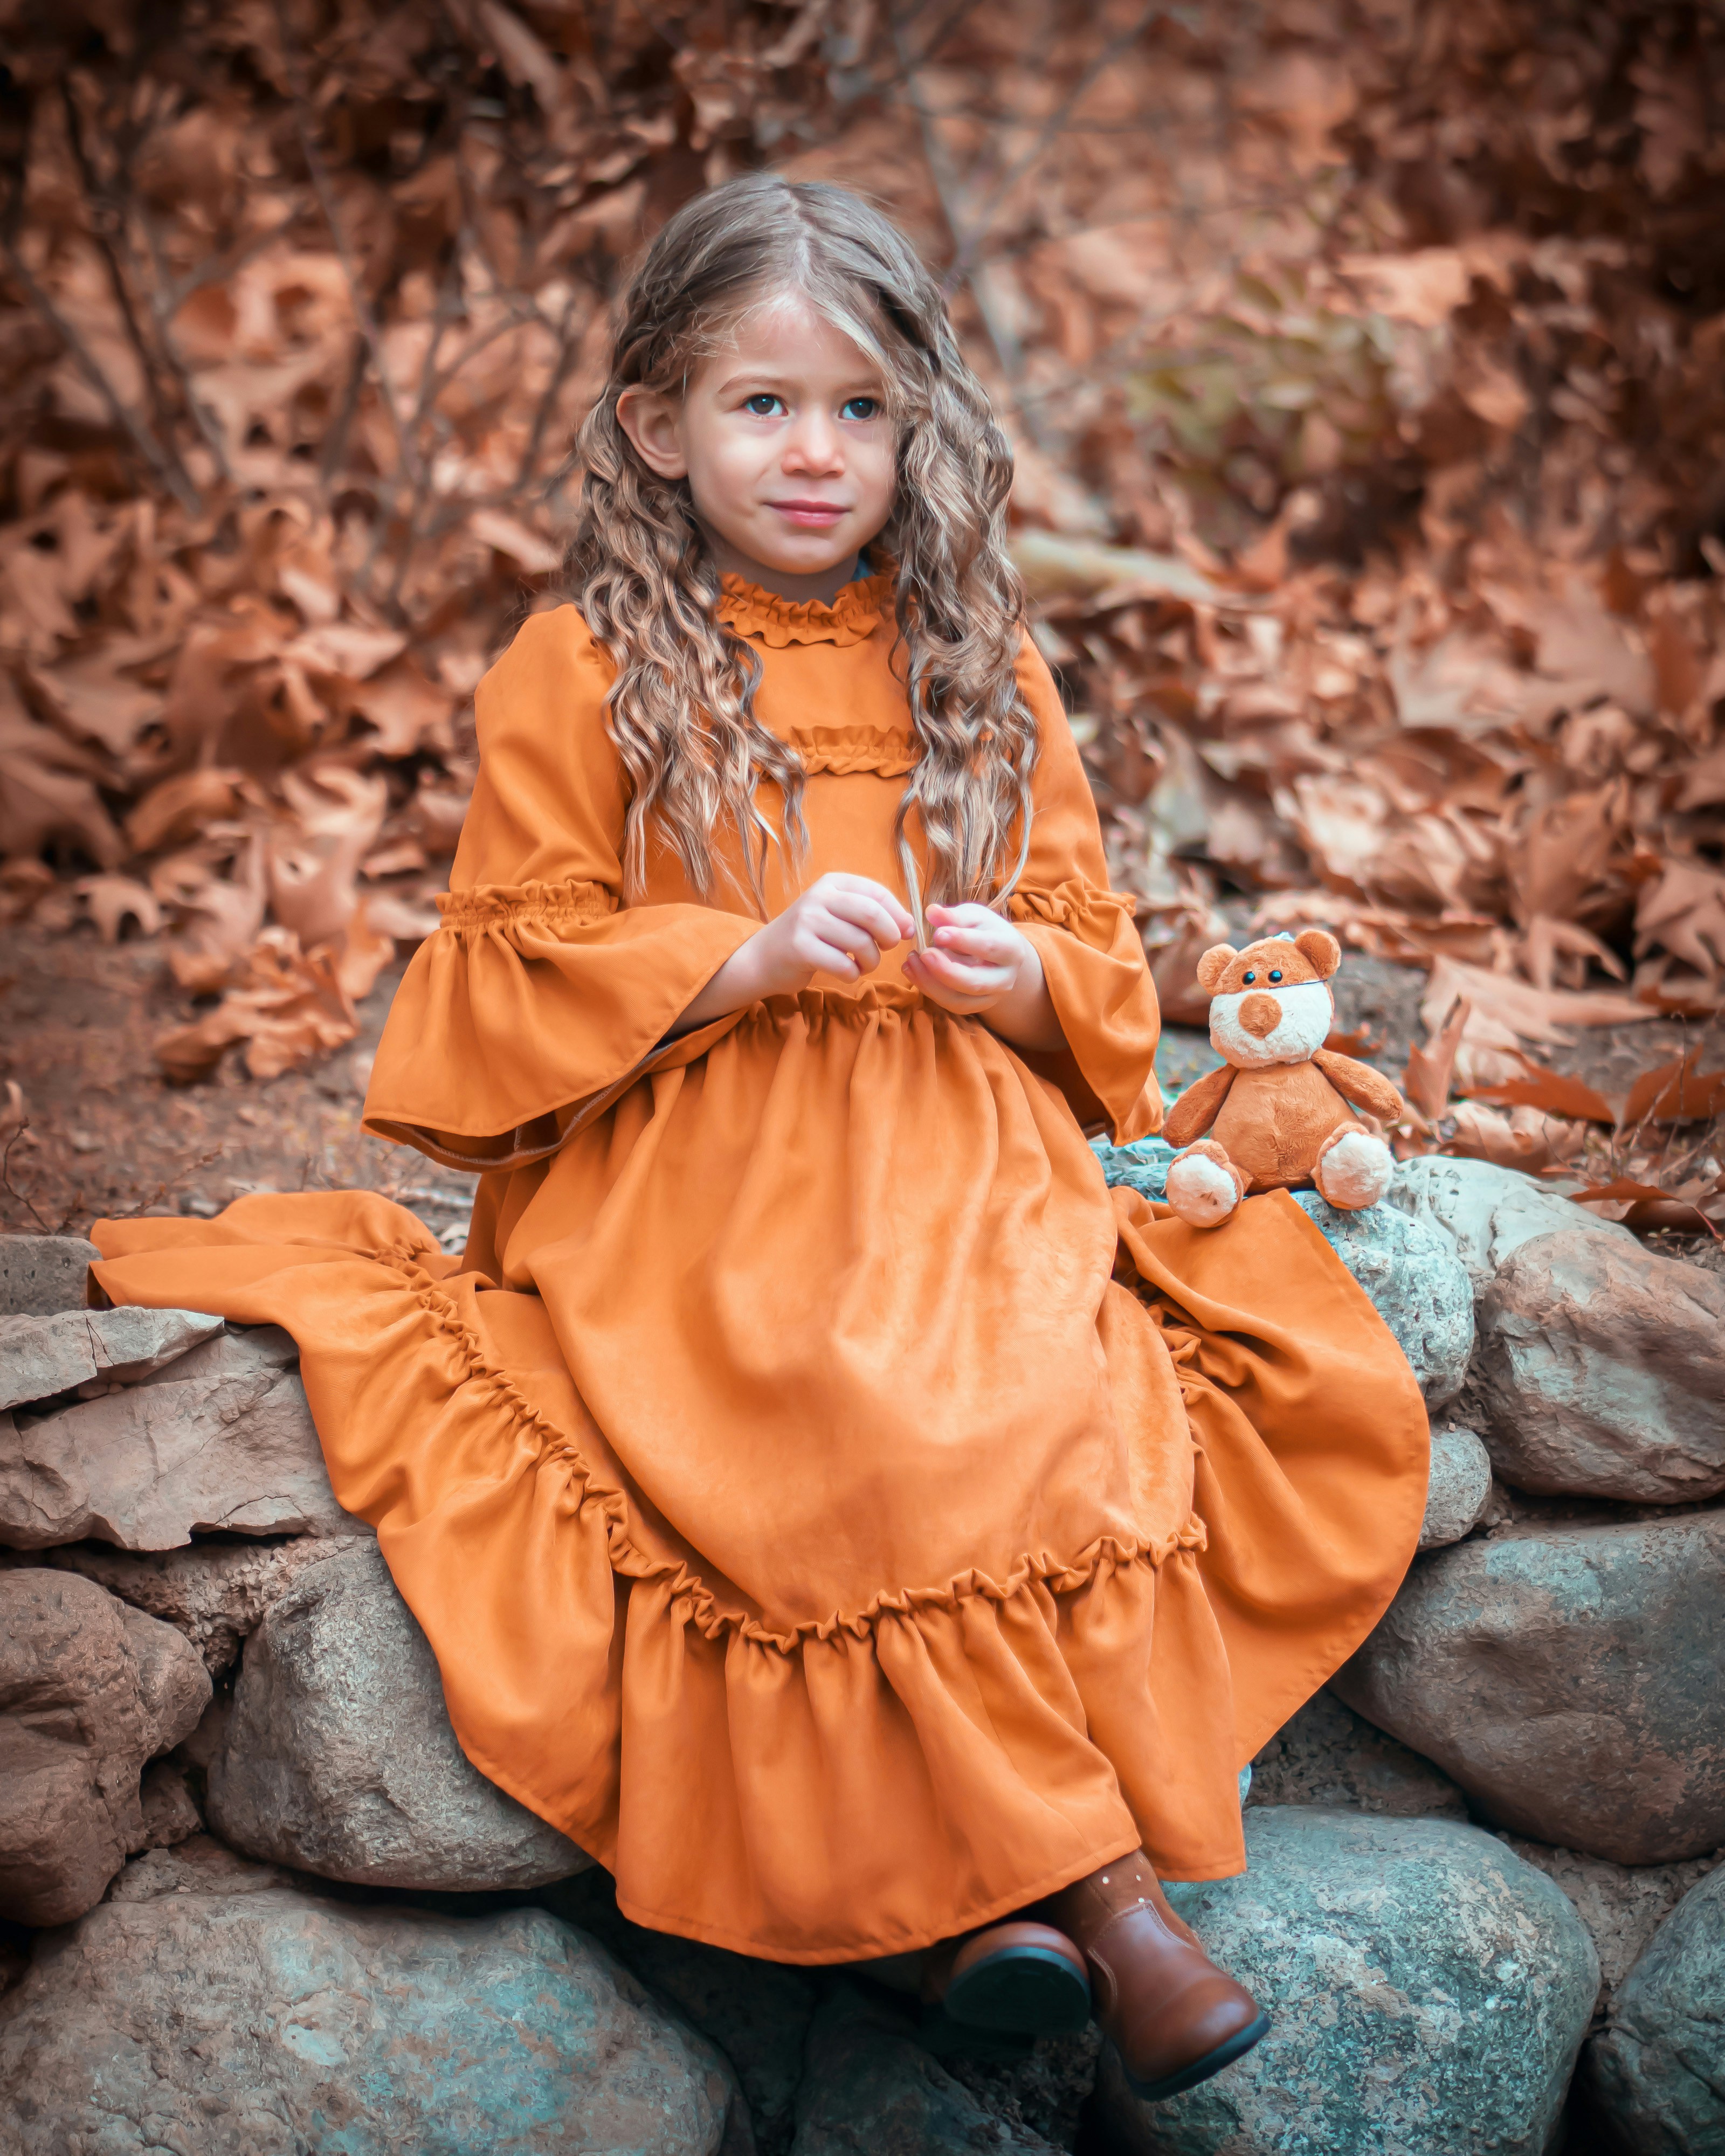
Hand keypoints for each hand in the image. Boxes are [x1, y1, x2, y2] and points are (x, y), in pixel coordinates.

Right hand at [670, 873, 911, 1033]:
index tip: (904, 932)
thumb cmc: (811, 938)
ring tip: (864, 965)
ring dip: (872, 960)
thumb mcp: (838, 915)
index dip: (898, 914)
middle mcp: (819, 897)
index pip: (877, 892)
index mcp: (832, 883)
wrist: (764, 958)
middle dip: (889, 935)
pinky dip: (853, 974)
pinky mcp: (800, 948)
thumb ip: (872, 915)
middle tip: (888, 948)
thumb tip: (910, 926)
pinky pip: (844, 964)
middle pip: (872, 914)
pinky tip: (848, 973)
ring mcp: (807, 921)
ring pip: (861, 942)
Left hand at [904, 903, 1065, 1052]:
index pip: (989, 947)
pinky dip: (928, 989)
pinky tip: (912, 971)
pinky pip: (950, 1004)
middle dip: (945, 970)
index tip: (938, 933)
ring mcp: (990, 997)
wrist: (995, 955)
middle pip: (975, 982)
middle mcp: (1005, 979)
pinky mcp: (974, 1007)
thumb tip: (931, 911)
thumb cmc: (982, 930)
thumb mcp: (973, 916)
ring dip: (930, 983)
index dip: (963, 941)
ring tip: (911, 960)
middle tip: (923, 953)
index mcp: (1011, 949)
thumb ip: (954, 916)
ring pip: (959, 1000)